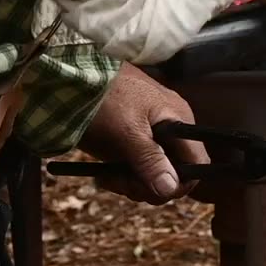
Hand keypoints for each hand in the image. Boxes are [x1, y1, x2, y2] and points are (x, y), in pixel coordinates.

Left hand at [78, 64, 209, 204]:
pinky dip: (124, 174)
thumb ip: (150, 161)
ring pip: (155, 172)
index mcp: (179, 122)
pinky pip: (139, 165)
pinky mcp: (133, 137)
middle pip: (175, 172)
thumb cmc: (102, 98)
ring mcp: (152, 132)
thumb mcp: (127, 132)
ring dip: (133, 182)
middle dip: (149, 186)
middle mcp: (172, 127)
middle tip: (120, 184)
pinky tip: (106, 174)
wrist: (68, 75)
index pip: (197, 165)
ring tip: (108, 178)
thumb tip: (171, 190)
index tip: (150, 190)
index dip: (179, 184)